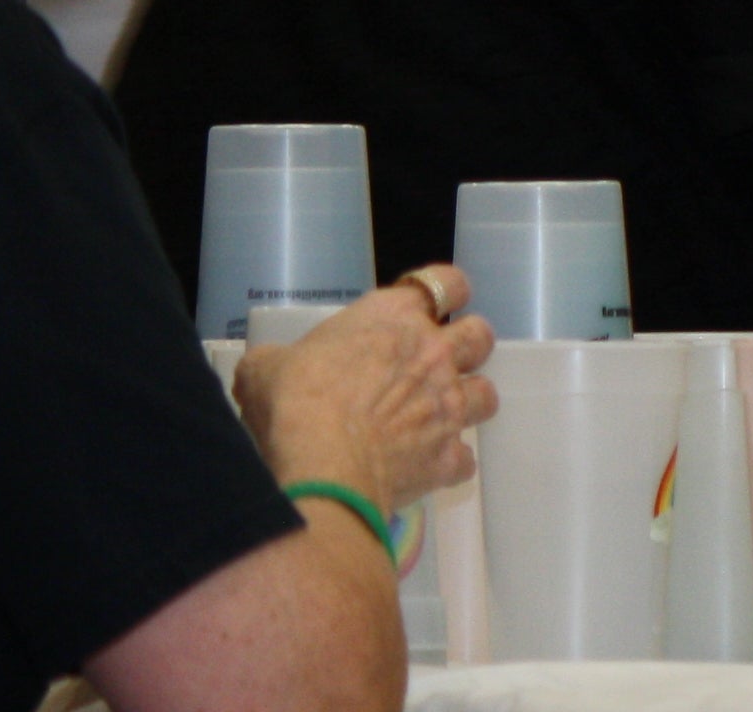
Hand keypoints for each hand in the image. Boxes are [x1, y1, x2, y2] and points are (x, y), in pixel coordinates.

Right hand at [238, 265, 499, 512]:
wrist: (322, 466)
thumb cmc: (293, 402)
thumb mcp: (266, 366)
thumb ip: (277, 359)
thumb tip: (267, 368)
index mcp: (393, 317)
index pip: (447, 283)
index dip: (449, 292)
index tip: (439, 307)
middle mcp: (433, 354)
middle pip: (480, 336)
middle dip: (468, 347)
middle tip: (440, 364)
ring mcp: (448, 406)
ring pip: (487, 395)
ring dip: (468, 403)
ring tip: (440, 417)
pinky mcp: (448, 457)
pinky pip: (465, 459)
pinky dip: (450, 463)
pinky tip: (427, 469)